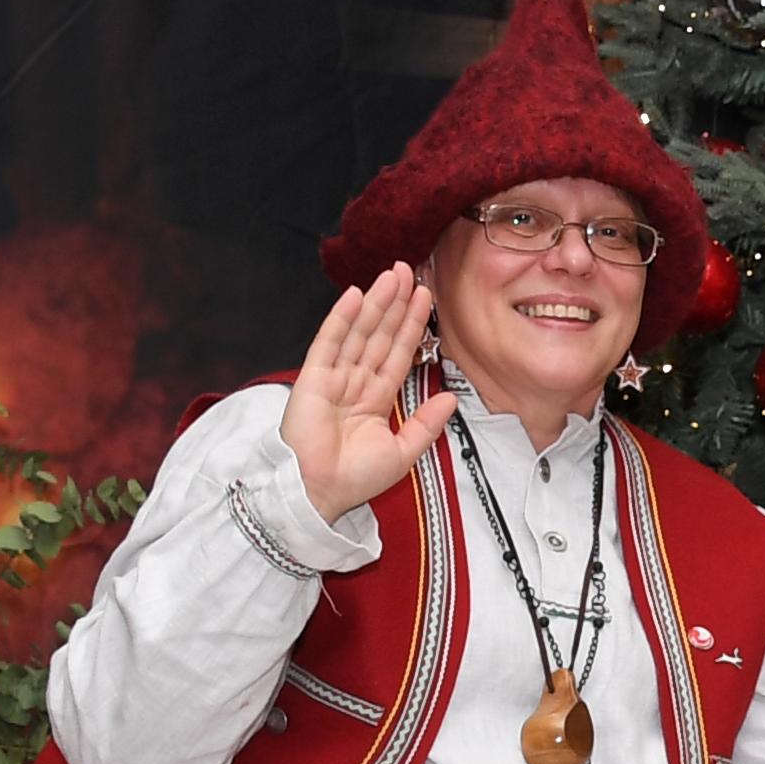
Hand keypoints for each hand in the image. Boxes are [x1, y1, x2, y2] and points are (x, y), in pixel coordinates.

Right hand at [280, 265, 454, 523]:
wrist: (319, 492)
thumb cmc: (355, 479)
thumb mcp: (403, 453)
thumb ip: (426, 424)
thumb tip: (451, 398)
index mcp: (376, 399)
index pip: (398, 353)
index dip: (411, 325)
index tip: (425, 297)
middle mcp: (355, 383)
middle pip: (380, 335)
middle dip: (395, 303)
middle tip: (409, 271)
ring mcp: (334, 378)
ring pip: (359, 332)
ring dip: (375, 303)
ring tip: (392, 275)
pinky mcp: (313, 378)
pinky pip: (329, 342)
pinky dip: (341, 319)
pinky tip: (355, 295)